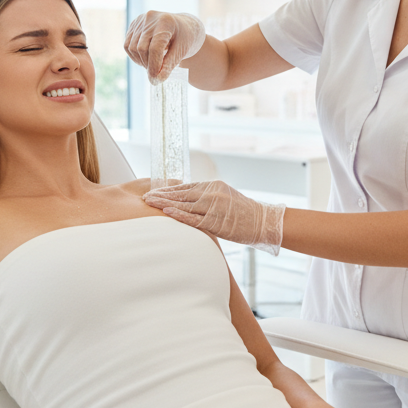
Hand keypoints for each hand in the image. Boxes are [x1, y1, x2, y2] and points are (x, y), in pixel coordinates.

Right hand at [123, 11, 205, 83]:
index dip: (154, 65)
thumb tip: (155, 80)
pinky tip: (145, 59)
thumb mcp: (181, 52)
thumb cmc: (185, 39)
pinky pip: (127, 44)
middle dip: (148, 65)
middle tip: (156, 73)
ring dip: (140, 61)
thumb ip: (168, 65)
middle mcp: (150, 17)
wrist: (183, 26)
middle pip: (141, 48)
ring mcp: (140, 20)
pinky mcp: (134, 24)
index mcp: (166, 21)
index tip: (155, 79)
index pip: (155, 47)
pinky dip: (135, 56)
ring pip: (132, 48)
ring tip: (153, 65)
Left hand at [143, 180, 284, 254]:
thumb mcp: (225, 197)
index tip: (154, 190)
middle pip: (180, 193)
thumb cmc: (244, 212)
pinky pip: (193, 218)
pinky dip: (179, 215)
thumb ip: (208, 197)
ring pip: (184, 204)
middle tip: (145, 196)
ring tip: (149, 203)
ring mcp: (213, 206)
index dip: (168, 189)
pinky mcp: (216, 221)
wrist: (262, 222)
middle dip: (161, 195)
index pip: (185, 186)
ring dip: (165, 203)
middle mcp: (212, 193)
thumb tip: (190, 199)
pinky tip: (166, 212)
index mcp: (213, 185)